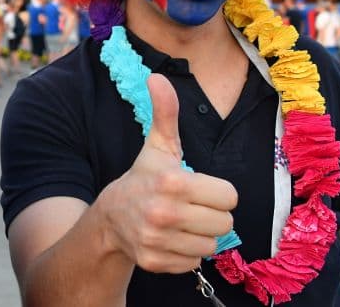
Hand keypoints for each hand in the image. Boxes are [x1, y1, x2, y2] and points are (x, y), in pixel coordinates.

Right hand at [102, 74, 237, 273]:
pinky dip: (186, 252)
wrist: (110, 217)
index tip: (198, 188)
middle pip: (225, 224)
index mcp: (172, 182)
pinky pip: (194, 262)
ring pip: (211, 246)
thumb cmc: (143, 178)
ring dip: (200, 235)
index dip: (217, 191)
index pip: (229, 196)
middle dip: (211, 215)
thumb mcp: (158, 146)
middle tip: (191, 207)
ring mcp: (157, 241)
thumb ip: (165, 113)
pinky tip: (171, 239)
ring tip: (181, 223)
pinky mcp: (155, 262)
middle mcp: (163, 213)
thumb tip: (158, 77)